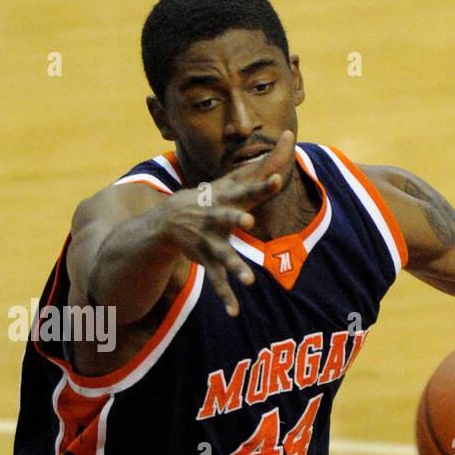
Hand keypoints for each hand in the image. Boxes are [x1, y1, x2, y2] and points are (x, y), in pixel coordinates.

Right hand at [163, 129, 294, 315]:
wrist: (167, 220)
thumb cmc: (207, 200)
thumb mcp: (227, 185)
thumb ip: (257, 170)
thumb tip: (286, 142)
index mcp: (225, 201)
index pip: (247, 190)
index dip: (262, 184)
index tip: (277, 177)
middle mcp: (216, 218)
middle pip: (228, 217)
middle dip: (236, 218)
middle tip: (249, 221)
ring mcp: (210, 241)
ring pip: (224, 255)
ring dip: (236, 268)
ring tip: (249, 282)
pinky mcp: (206, 260)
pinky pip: (217, 282)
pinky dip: (226, 297)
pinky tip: (235, 312)